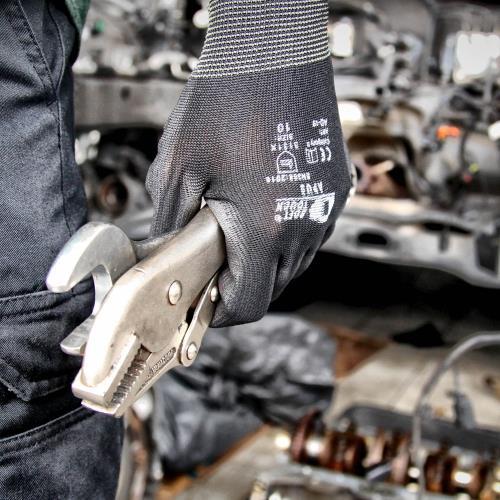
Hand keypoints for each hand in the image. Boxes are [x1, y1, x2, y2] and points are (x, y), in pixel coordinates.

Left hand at [146, 2, 351, 326]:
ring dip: (264, 263)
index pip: (249, 303)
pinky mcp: (336, 188)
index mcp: (266, 227)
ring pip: (295, 264)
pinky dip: (285, 238)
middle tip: (213, 265)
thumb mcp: (180, 164)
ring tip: (235, 235)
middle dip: (241, 285)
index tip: (205, 304)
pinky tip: (263, 213)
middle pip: (274, 287)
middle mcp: (305, 223)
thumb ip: (169, 222)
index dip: (222, 313)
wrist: (275, 48)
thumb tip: (166, 254)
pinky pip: (310, 234)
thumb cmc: (229, 96)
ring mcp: (326, 206)